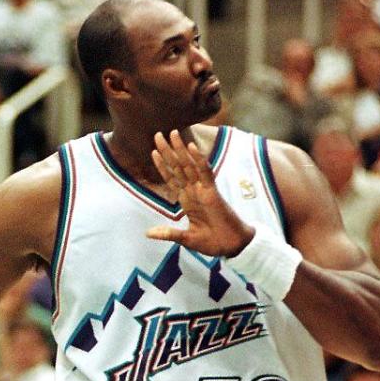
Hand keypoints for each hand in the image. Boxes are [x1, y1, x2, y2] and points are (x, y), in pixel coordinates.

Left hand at [146, 130, 253, 256]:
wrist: (231, 247)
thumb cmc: (212, 242)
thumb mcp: (185, 238)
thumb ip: (168, 233)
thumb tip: (148, 233)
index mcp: (187, 200)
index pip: (172, 178)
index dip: (162, 165)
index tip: (153, 152)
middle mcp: (193, 192)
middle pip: (178, 167)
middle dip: (167, 151)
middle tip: (157, 134)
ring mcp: (203, 190)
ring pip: (189, 165)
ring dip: (180, 149)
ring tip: (172, 133)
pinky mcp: (213, 193)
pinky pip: (205, 173)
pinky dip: (198, 160)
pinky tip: (192, 147)